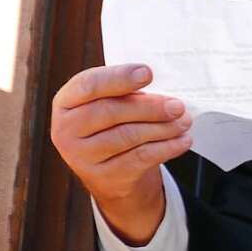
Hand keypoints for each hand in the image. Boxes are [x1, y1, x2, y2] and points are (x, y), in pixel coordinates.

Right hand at [50, 64, 192, 244]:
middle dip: (150, 107)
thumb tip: (165, 92)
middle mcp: (66, 130)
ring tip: (185, 121)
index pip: (88, 84)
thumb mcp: (112, 102)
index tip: (148, 73)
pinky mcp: (102, 177)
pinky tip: (182, 140)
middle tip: (177, 106)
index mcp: (67, 101)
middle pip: (111, 112)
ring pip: (128, 136)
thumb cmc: (113, 124)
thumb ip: (128, 93)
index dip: (119, 77)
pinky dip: (166, 147)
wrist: (111, 170)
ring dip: (163, 127)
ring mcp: (81, 157)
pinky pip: (139, 158)